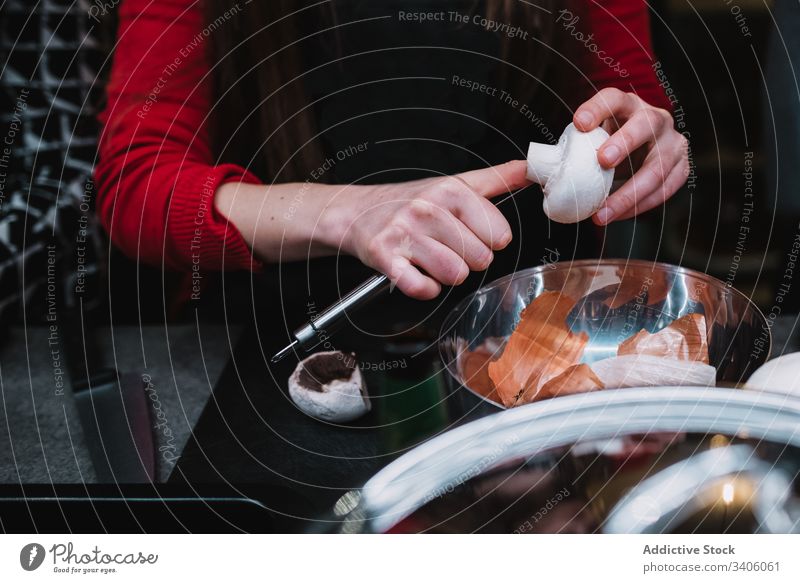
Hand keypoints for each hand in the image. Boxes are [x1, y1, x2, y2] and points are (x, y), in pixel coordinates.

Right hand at [324, 161, 528, 299]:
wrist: (358, 212)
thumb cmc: (411, 202)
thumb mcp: (455, 184)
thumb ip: (497, 178)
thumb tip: (532, 169)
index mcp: (450, 190)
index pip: (499, 233)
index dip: (490, 241)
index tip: (474, 234)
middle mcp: (427, 209)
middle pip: (480, 258)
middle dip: (469, 260)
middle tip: (449, 248)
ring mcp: (404, 233)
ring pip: (454, 275)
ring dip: (448, 275)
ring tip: (433, 259)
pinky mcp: (385, 257)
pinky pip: (422, 289)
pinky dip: (424, 288)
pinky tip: (417, 272)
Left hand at [573, 88, 689, 224]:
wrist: (639, 150)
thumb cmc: (605, 145)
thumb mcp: (588, 141)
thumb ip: (563, 152)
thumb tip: (526, 172)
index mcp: (626, 105)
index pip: (612, 99)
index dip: (597, 108)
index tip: (579, 123)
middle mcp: (654, 118)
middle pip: (645, 125)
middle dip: (624, 142)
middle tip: (603, 161)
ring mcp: (672, 142)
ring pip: (659, 165)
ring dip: (631, 191)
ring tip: (603, 213)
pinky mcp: (681, 166)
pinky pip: (666, 188)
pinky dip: (641, 205)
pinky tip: (618, 216)